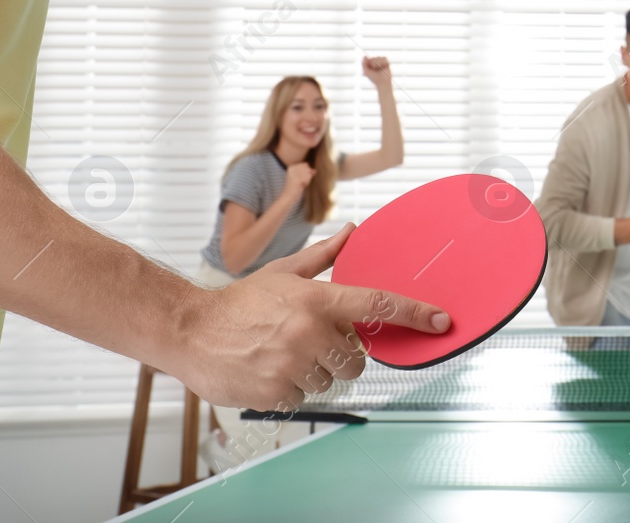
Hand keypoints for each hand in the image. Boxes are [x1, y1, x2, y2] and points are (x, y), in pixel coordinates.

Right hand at [168, 226, 450, 412]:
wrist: (189, 331)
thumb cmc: (240, 303)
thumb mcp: (283, 273)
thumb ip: (323, 257)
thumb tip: (353, 231)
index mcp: (315, 300)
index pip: (377, 305)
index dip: (414, 313)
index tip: (440, 320)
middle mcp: (308, 332)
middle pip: (358, 359)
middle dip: (344, 355)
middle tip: (315, 342)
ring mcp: (291, 365)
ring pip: (331, 380)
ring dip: (316, 372)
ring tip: (286, 354)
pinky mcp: (275, 393)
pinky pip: (304, 398)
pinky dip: (293, 389)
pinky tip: (271, 370)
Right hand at [283, 161, 316, 196]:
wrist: (288, 196)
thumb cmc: (295, 187)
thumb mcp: (301, 177)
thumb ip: (308, 172)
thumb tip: (315, 170)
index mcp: (291, 167)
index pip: (306, 164)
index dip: (306, 172)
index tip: (299, 178)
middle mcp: (292, 168)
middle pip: (308, 168)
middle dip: (307, 176)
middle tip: (300, 182)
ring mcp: (294, 174)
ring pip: (309, 173)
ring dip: (307, 180)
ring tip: (300, 184)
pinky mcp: (297, 179)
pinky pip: (308, 178)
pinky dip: (307, 183)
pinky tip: (301, 185)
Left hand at [362, 56, 392, 89]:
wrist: (383, 82)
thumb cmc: (374, 78)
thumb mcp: (366, 72)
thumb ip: (364, 64)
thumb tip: (365, 56)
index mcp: (369, 64)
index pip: (368, 59)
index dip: (369, 64)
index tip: (370, 69)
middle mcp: (374, 62)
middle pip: (373, 58)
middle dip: (374, 64)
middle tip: (376, 70)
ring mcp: (380, 62)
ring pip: (379, 57)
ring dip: (379, 63)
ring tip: (380, 68)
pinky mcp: (386, 62)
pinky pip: (384, 57)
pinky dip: (384, 62)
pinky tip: (384, 66)